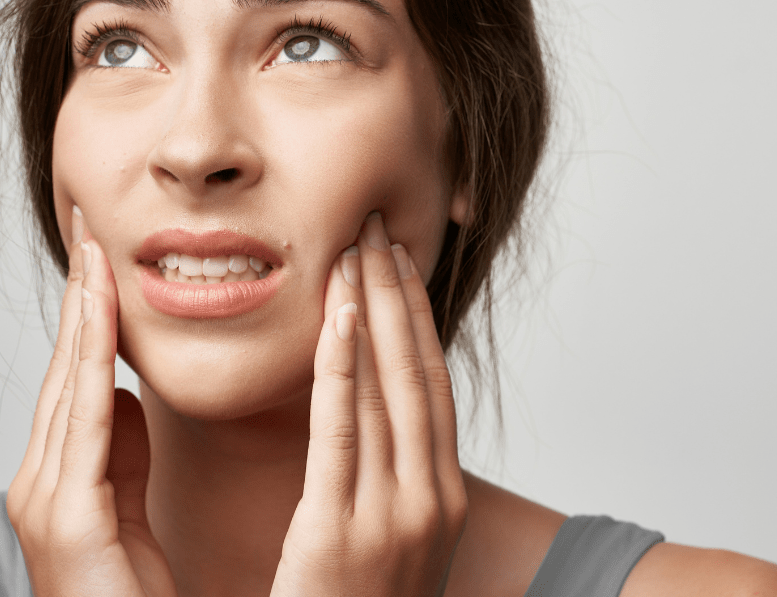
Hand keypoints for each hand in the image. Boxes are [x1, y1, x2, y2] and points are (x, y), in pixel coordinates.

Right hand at [7, 205, 176, 596]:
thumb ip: (124, 450)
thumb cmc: (128, 593)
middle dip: (81, 293)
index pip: (77, 374)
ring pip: (71, 381)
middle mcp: (41, 477)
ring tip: (97, 250)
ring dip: (86, 311)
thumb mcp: (129, 503)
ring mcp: (45, 496)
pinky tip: (101, 314)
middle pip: (67, 365)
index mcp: (60, 474)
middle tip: (92, 225)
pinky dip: (93, 360)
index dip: (89, 311)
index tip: (103, 253)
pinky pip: (87, 419)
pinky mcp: (66, 516)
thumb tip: (130, 393)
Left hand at [271, 211, 468, 596]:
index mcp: (439, 499)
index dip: (415, 318)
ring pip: (383, 389)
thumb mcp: (388, 546)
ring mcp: (393, 518)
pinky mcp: (340, 534)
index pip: (430, 387)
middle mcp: (428, 500)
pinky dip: (341, 367)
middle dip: (396, 296)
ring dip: (370, 311)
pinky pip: (342, 432)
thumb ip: (383, 485)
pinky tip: (336, 315)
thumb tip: (366, 425)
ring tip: (352, 249)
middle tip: (374, 229)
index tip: (395, 262)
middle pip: (415, 374)